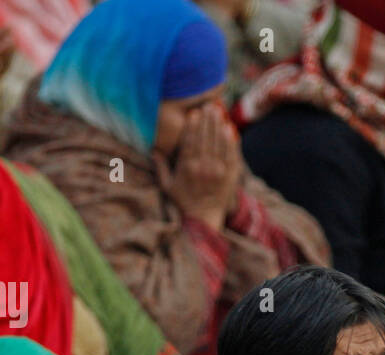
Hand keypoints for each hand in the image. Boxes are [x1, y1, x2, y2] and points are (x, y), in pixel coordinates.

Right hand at [153, 102, 241, 230]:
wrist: (203, 219)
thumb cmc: (183, 201)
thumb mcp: (167, 185)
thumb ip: (161, 167)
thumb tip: (153, 150)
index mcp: (187, 168)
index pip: (190, 141)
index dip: (192, 126)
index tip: (193, 113)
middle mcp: (203, 168)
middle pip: (205, 138)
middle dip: (206, 120)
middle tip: (208, 105)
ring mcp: (218, 172)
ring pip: (218, 143)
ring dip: (218, 126)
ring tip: (218, 112)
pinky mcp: (230, 176)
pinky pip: (231, 155)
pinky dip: (231, 141)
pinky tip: (229, 129)